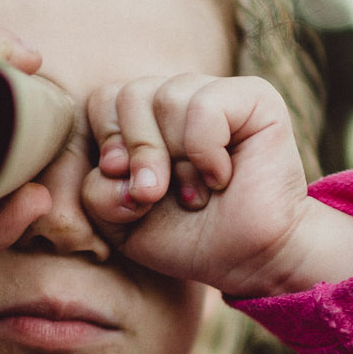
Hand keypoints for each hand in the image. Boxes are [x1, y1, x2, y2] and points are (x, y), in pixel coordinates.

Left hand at [81, 74, 352, 296]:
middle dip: (138, 154)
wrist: (249, 260)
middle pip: (128, 94)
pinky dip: (205, 151)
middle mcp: (178, 98)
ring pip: (166, 98)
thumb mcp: (122, 224)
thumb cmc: (187, 237)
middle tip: (157, 194)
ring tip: (197, 192)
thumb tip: (114, 165)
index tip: (130, 189)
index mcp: (144, 119)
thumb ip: (97, 193)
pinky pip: (205, 106)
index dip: (108, 144)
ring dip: (177, 160)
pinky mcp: (255, 98)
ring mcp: (216, 93)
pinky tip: (221, 177)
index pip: (102, 102)